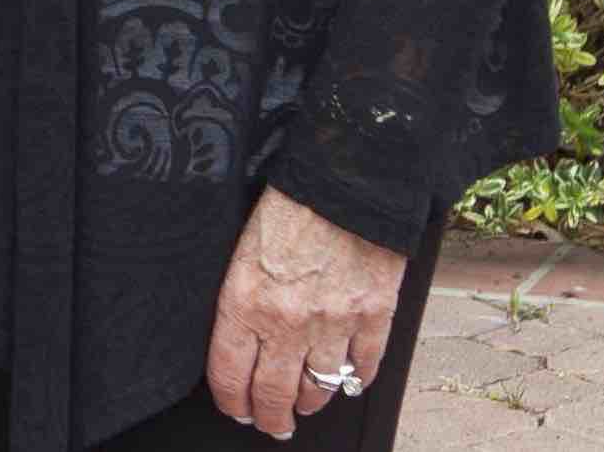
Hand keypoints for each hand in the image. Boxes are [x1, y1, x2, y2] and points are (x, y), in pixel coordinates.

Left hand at [206, 185, 408, 437]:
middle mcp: (287, 321)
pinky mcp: (373, 317)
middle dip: (270, 417)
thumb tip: (241, 331)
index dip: (232, 400)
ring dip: (309, 403)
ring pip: (319, 388)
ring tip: (303, 405)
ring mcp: (334, 324)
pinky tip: (346, 377)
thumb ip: (243, 293)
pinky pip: (364, 368)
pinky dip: (354, 379)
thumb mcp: (243, 245)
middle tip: (270, 424)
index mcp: (245, 299)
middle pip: (274, 393)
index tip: (236, 409)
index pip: (230, 372)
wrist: (344, 179)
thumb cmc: (289, 203)